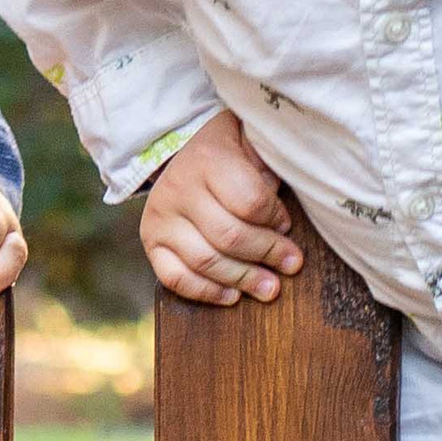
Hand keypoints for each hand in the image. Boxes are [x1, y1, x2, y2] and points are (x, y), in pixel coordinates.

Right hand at [138, 109, 302, 307]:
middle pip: (229, 236)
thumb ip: (269, 174)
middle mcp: (178, 187)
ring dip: (242, 279)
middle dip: (266, 254)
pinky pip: (175, 278)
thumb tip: (281, 226)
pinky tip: (232, 295)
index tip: (287, 225)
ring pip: (205, 261)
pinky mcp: (151, 240)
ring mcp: (160, 216)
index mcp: (208, 158)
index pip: (250, 202)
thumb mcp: (253, 145)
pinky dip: (206, 292)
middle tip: (291, 264)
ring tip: (270, 288)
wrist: (185, 150)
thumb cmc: (230, 153)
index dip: (275, 220)